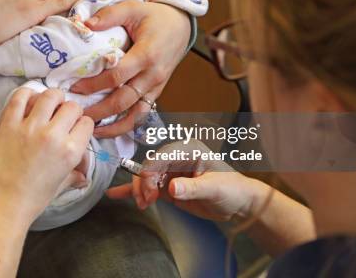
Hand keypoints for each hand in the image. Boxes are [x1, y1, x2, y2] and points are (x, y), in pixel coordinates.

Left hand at [0, 88, 93, 224]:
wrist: (2, 206)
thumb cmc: (32, 200)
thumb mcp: (59, 186)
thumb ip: (73, 176)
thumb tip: (83, 177)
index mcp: (71, 152)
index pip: (87, 123)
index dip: (81, 124)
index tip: (74, 127)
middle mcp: (53, 136)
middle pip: (71, 106)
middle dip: (69, 110)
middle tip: (60, 117)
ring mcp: (30, 128)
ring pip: (49, 96)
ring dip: (51, 98)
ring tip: (46, 105)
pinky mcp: (8, 124)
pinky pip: (20, 97)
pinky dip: (26, 94)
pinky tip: (28, 101)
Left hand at [71, 1, 190, 137]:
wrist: (181, 25)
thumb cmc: (155, 16)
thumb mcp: (132, 7)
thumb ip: (109, 15)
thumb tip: (84, 25)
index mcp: (146, 55)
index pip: (116, 76)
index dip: (93, 84)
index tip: (74, 88)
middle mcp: (153, 75)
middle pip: (123, 101)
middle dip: (99, 111)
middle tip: (77, 114)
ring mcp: (156, 86)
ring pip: (134, 114)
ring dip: (113, 126)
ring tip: (91, 130)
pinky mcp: (156, 92)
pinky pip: (141, 113)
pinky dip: (126, 124)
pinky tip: (109, 128)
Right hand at [107, 141, 265, 222]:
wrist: (239, 204)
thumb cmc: (233, 189)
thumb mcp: (214, 189)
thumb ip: (192, 188)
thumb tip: (172, 189)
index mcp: (188, 150)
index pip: (161, 156)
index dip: (150, 172)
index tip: (149, 191)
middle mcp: (177, 158)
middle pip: (149, 167)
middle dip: (143, 184)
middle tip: (146, 201)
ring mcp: (171, 172)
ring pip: (145, 178)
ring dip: (140, 191)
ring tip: (142, 204)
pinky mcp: (168, 187)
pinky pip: (148, 188)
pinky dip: (133, 191)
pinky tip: (116, 194)